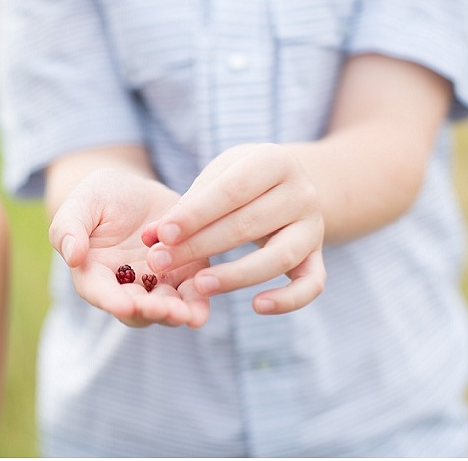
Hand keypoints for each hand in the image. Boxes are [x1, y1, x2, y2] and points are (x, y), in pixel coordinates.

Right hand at [49, 168, 209, 327]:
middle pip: (136, 310)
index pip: (100, 293)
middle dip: (150, 311)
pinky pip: (192, 294)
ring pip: (166, 309)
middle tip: (164, 310)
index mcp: (94, 273)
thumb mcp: (81, 203)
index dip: (112, 301)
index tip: (123, 306)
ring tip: (188, 314)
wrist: (135, 190)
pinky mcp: (184, 275)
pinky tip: (202, 308)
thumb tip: (72, 255)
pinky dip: (198, 303)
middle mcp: (125, 287)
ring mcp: (156, 284)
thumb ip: (69, 228)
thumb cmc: (99, 196)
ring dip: (176, 313)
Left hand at [142, 143, 325, 314]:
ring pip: (278, 258)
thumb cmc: (240, 180)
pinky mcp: (318, 256)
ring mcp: (314, 226)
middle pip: (248, 224)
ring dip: (236, 275)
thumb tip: (149, 238)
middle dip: (200, 246)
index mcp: (275, 161)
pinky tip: (257, 306)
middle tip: (161, 263)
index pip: (232, 190)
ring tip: (199, 286)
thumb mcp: (216, 178)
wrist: (288, 183)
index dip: (196, 214)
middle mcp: (302, 192)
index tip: (162, 234)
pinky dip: (289, 300)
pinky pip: (312, 284)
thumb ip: (185, 207)